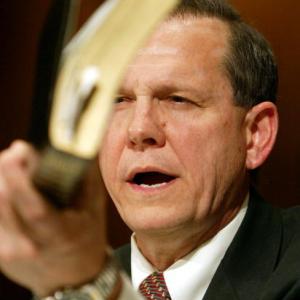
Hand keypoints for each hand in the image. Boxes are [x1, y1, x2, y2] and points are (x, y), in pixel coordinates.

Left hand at [0, 140, 107, 295]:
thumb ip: (86, 179)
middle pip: (3, 201)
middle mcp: (29, 245)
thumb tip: (80, 148)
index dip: (20, 179)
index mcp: (59, 235)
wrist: (71, 276)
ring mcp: (8, 250)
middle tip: (18, 152)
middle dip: (5, 169)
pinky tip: (6, 185)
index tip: (18, 150)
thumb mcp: (94, 209)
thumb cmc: (86, 239)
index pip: (34, 207)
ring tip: (12, 166)